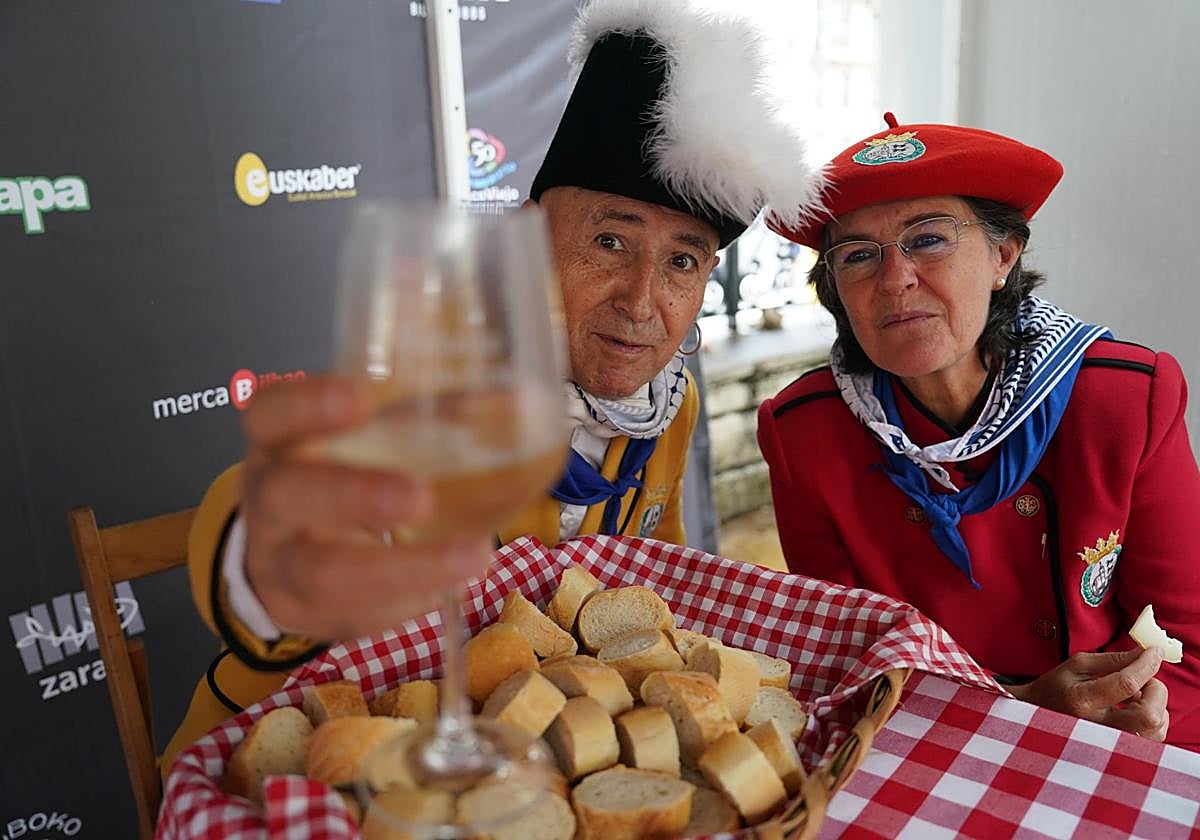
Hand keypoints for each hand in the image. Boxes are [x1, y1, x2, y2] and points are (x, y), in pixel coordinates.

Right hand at [238, 375, 490, 639]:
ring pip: (322, 573)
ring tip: (472, 557)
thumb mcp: (372, 437)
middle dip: (355, 495)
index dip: (308, 403)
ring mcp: (279, 562)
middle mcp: (269, 498)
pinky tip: (446, 590)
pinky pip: (353, 616)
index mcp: (280, 439)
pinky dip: (408, 603)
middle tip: (420, 498)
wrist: (295, 549)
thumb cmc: (351, 475)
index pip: (272, 412)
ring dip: (403, 569)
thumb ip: (432, 418)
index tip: (361, 397)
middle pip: (287, 496)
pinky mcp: (306, 614)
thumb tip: (520, 404)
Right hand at [1008, 647, 1168, 740]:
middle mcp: (1099, 728)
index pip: (1126, 684)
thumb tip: (1146, 652)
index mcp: (1082, 701)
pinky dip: (1152, 716)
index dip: (1146, 665)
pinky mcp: (1122, 751)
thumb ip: (1114, 659)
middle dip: (1155, 690)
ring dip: (1154, 704)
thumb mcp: (1078, 665)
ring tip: (1134, 694)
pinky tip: (1134, 708)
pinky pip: (1155, 736)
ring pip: (1157, 728)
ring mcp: (1112, 744)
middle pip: (1150, 714)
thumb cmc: (1058, 687)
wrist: (1040, 715)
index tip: (1154, 651)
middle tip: (1142, 678)